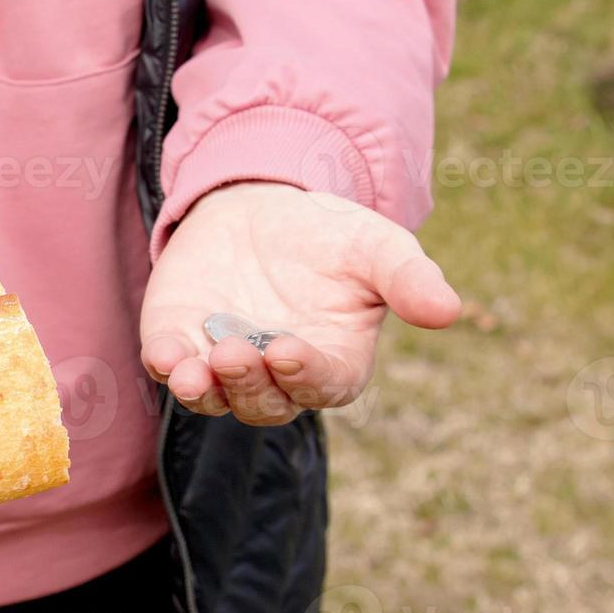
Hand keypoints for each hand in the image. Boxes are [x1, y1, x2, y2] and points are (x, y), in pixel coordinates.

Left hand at [140, 182, 460, 425]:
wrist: (258, 208)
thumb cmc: (329, 238)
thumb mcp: (376, 247)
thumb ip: (408, 279)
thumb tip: (449, 310)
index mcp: (330, 364)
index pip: (321, 386)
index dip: (306, 376)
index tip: (291, 352)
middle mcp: (274, 378)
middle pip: (263, 404)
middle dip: (249, 385)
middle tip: (237, 353)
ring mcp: (222, 366)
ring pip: (212, 399)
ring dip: (203, 391)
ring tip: (195, 370)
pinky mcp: (177, 343)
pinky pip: (168, 368)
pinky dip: (165, 367)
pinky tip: (164, 355)